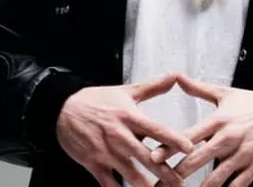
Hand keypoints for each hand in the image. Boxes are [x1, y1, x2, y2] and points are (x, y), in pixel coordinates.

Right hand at [56, 73, 193, 186]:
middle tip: (181, 182)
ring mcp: (106, 152)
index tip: (189, 148)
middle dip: (164, 172)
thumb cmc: (98, 100)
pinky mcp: (93, 164)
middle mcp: (119, 136)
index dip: (173, 139)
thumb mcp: (126, 91)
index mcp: (129, 116)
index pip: (155, 129)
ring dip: (146, 186)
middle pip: (146, 157)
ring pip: (129, 173)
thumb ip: (153, 87)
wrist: (63, 109)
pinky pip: (108, 183)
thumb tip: (175, 75)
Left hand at [152, 74, 252, 186]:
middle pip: (196, 160)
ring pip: (214, 179)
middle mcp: (228, 138)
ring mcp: (242, 156)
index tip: (152, 157)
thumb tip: (177, 76)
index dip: (170, 147)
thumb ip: (198, 88)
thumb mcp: (227, 94)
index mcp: (219, 120)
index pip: (189, 136)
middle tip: (159, 184)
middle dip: (175, 175)